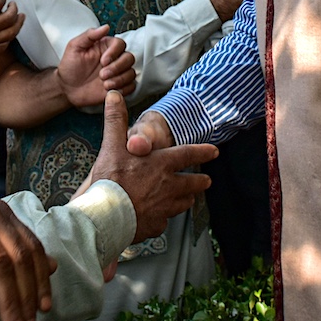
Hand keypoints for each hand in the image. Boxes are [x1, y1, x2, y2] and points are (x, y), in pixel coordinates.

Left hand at [56, 25, 135, 107]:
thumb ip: (90, 35)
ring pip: (131, 73)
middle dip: (117, 67)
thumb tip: (105, 27)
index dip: (114, 52)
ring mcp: (117, 73)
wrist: (67, 88)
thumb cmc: (70, 67)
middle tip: (102, 74)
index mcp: (105, 47)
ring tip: (104, 84)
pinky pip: (131, 86)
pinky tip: (109, 89)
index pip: (120, 44)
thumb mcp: (75, 47)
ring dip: (119, 79)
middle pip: (129, 58)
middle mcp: (114, 59)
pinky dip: (123, 89)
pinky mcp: (119, 86)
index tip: (103, 61)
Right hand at [86, 92, 216, 241]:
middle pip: (192, 183)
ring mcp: (164, 208)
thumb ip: (116, 120)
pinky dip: (162, 218)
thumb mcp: (112, 145)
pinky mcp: (155, 226)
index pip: (188, 155)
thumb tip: (114, 94)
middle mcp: (168, 186)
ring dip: (185, 199)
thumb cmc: (111, 180)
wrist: (105, 217)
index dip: (203, 152)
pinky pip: (163, 221)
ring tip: (187, 199)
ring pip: (182, 204)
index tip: (215, 152)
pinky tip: (156, 217)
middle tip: (207, 181)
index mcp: (162, 164)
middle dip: (200, 181)